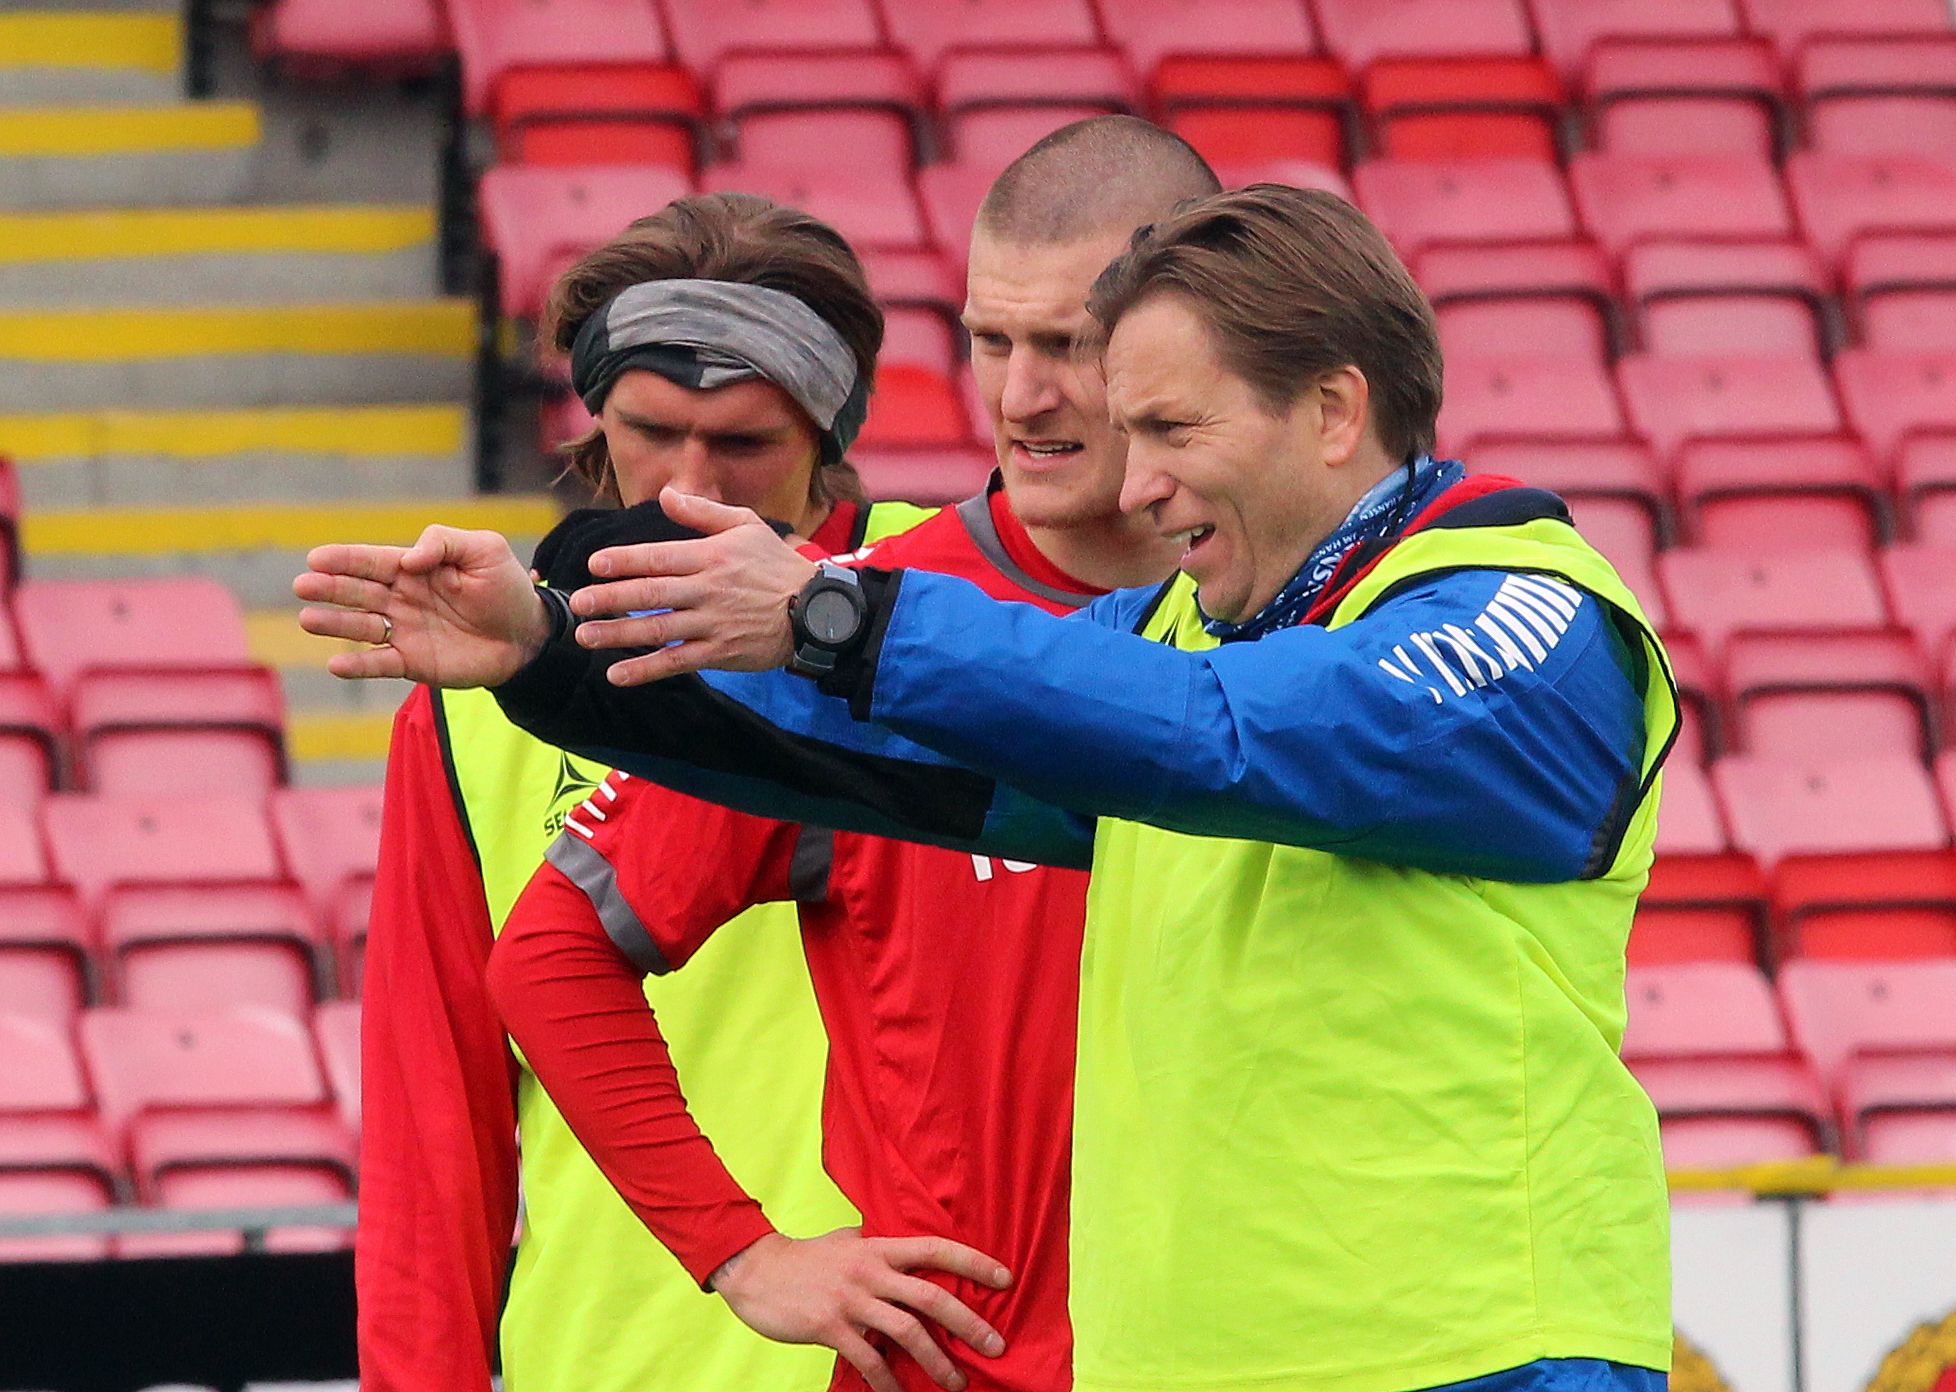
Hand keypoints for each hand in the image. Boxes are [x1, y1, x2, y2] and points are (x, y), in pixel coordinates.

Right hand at [294, 525, 549, 686]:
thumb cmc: (506, 588)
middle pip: (358, 591)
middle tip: (303, 585)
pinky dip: (358, 665)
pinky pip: (380, 664)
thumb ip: (444, 542)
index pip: (372, 561)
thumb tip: (408, 558)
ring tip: (308, 619)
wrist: (528, 635)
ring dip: (334, 623)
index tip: (316, 559)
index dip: (344, 559)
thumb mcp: (485, 550)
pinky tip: (336, 663)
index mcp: (414, 568)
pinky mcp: (413, 662)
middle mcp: (401, 599)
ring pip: (361, 626)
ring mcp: (404, 631)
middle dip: (330, 588)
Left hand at [566, 486, 818, 685]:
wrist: (816, 612)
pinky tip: (617, 674)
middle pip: (650, 594)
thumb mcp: (747, 526)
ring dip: (618, 634)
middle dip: (610, 599)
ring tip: (585, 636)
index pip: (658, 558)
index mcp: (711, 556)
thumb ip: (702, 513)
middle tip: (578, 603)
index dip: (624, 561)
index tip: (594, 564)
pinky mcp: (719, 653)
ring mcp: (713, 624)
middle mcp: (708, 590)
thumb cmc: (778, 566)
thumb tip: (666, 495)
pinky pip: (676, 662)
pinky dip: (646, 670)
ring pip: (657, 629)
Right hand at [710, 1227, 1010, 1391]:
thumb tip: (910, 1255)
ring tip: (957, 1382)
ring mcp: (852, 1300)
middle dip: (969, 1323)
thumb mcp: (849, 1241)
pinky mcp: (831, 1327)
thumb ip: (879, 1248)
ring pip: (907, 1333)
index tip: (1006, 1279)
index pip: (936, 1249)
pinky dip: (889, 1382)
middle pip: (932, 1297)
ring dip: (937, 1361)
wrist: (757, 1270)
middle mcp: (871, 1271)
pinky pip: (870, 1360)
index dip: (974, 1262)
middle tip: (996, 1346)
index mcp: (880, 1247)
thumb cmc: (808, 1257)